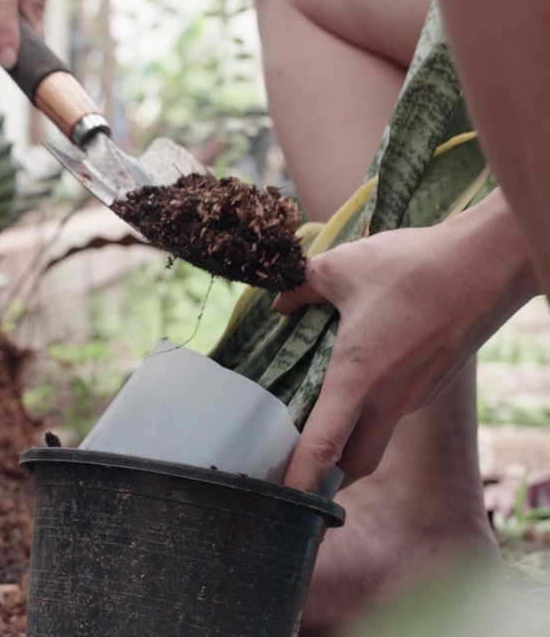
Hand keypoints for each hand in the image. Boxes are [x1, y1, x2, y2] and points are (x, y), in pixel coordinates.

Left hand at [274, 192, 535, 491]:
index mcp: (359, 379)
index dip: (300, 480)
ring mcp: (417, 396)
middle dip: (325, 479)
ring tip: (313, 425)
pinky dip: (370, 412)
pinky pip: (395, 411)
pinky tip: (355, 383)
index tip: (283, 502)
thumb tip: (279, 302)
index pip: (324, 448)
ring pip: (376, 437)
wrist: (487, 263)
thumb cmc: (413, 266)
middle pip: (355, 463)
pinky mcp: (433, 384)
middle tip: (293, 472)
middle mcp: (390, 400)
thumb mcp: (340, 268)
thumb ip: (300, 287)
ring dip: (348, 442)